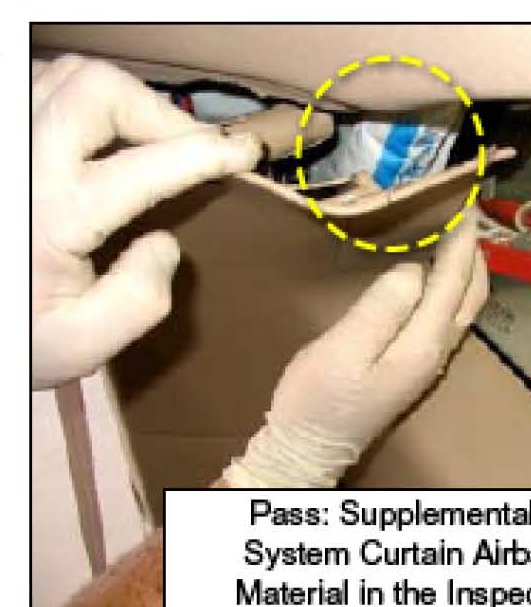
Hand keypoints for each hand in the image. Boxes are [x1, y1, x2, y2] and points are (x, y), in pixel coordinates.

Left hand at [32, 55, 261, 388]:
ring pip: (72, 76)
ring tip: (154, 141)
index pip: (141, 166)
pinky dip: (89, 99)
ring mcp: (8, 141)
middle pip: (100, 92)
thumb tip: (165, 241)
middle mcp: (22, 164)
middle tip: (194, 147)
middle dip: (162, 114)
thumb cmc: (22, 335)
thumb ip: (136, 300)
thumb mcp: (83, 345)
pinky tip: (107, 136)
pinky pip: (48, 83)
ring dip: (126, 102)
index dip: (204, 153)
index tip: (246, 153)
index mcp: (52, 218)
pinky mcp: (3, 134)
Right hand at [223, 216, 488, 487]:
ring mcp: (428, 361)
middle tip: (463, 215)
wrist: (311, 447)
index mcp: (422, 344)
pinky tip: (432, 276)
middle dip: (474, 252)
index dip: (461, 242)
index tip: (463, 205)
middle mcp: (436, 352)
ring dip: (465, 270)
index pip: (454, 282)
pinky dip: (450, 288)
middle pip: (472, 295)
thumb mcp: (343, 350)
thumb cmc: (319, 399)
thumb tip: (414, 269)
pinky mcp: (414, 365)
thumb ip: (382, 309)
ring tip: (453, 237)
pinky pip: (446, 316)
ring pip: (463, 307)